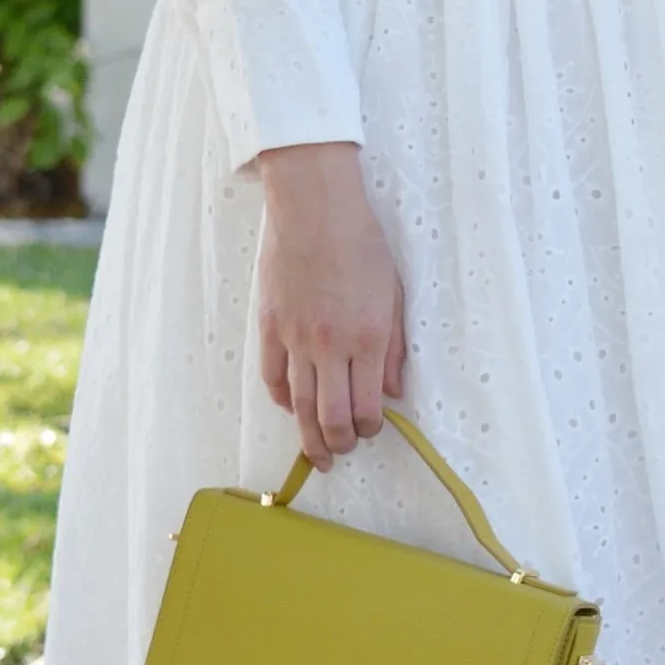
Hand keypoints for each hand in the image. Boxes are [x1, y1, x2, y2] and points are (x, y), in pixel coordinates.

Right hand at [256, 143, 406, 465]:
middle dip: (339, 444)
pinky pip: (273, 377)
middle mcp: (330, 346)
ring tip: (316, 453)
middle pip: (330, 417)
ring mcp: (295, 339)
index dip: (370, 427)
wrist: (314, 211)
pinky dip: (283, 399)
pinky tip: (291, 408)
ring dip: (308, 436)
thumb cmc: (361, 245)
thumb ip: (394, 348)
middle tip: (342, 453)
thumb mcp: (394, 294)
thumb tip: (392, 391)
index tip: (372, 429)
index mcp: (367, 338)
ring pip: (299, 406)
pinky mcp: (270, 327)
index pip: (367, 406)